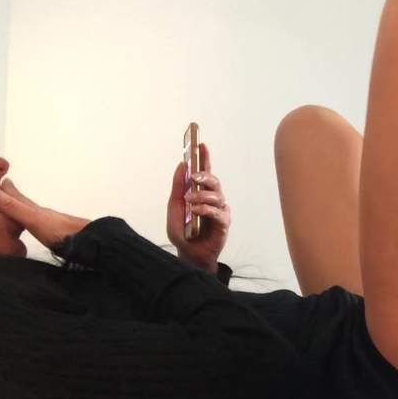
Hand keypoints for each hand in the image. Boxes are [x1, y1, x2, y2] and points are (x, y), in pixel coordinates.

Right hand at [0, 177, 90, 251]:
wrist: (90, 242)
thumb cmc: (62, 232)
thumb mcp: (33, 219)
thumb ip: (13, 207)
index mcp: (35, 211)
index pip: (18, 197)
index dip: (8, 189)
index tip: (4, 179)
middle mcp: (44, 215)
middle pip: (26, 203)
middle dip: (15, 196)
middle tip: (8, 187)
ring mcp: (53, 225)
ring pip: (34, 213)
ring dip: (24, 208)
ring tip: (20, 207)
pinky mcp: (59, 236)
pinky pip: (42, 225)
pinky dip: (35, 222)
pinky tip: (41, 228)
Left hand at [167, 142, 230, 272]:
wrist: (189, 255)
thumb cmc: (183, 232)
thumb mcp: (174, 207)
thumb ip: (177, 187)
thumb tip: (180, 166)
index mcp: (200, 194)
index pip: (204, 172)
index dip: (204, 157)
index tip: (201, 144)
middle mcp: (212, 200)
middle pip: (214, 181)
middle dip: (204, 175)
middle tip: (193, 176)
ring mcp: (219, 211)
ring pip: (216, 195)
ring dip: (201, 195)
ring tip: (190, 201)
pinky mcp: (223, 223)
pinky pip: (217, 211)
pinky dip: (205, 209)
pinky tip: (195, 211)